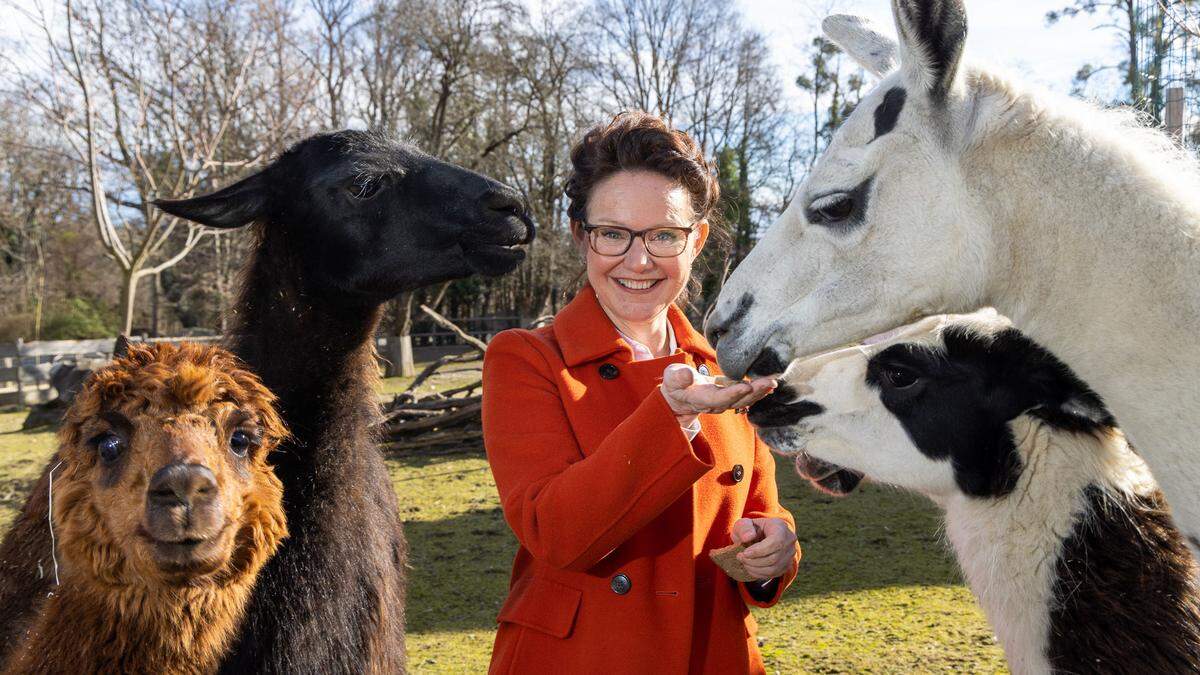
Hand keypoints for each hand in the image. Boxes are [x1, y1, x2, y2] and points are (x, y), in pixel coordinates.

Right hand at [659, 364, 775, 425]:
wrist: (679, 396)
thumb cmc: (675, 384)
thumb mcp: (671, 377)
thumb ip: (678, 376)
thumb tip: (688, 374)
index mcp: (700, 399)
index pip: (718, 398)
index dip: (732, 393)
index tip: (746, 386)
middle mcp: (715, 404)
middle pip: (737, 401)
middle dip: (754, 392)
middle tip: (770, 382)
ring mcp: (724, 402)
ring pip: (744, 400)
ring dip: (759, 392)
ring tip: (773, 382)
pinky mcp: (730, 396)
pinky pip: (746, 395)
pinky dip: (758, 390)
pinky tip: (769, 383)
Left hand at [731, 517, 797, 580]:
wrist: (758, 537)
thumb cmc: (750, 529)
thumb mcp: (743, 524)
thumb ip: (744, 528)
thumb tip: (748, 537)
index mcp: (781, 526)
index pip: (775, 542)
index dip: (759, 551)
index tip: (744, 553)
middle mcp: (789, 540)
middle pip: (774, 558)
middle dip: (754, 561)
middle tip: (740, 557)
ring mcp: (790, 554)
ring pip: (774, 568)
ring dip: (755, 568)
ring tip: (744, 562)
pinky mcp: (787, 565)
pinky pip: (774, 574)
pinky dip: (759, 573)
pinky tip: (750, 568)